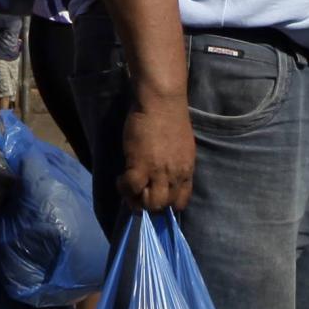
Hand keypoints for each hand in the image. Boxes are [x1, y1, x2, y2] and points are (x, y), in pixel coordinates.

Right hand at [119, 94, 194, 212]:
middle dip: (149, 205)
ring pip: (149, 203)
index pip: (181, 202)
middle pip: (163, 205)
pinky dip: (124, 188)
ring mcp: (159, 172)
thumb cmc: (171, 118)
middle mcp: (175, 175)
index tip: (155, 197)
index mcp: (187, 171)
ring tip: (128, 189)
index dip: (166, 204)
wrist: (162, 102)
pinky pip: (131, 187)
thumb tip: (164, 175)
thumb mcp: (182, 148)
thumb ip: (176, 164)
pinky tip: (121, 179)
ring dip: (136, 200)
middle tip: (137, 195)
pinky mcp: (140, 164)